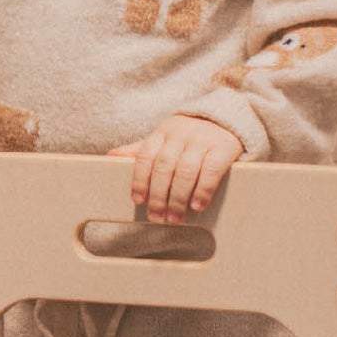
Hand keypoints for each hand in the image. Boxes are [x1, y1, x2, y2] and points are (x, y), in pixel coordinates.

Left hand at [112, 113, 242, 223]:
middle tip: (157, 217)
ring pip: (185, 171)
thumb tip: (111, 156)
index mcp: (162, 133)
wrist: (225, 118)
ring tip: (175, 218)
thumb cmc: (188, 135)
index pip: (146, 156)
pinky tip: (197, 206)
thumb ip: (140, 149)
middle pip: (164, 167)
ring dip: (178, 198)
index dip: (140, 180)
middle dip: (158, 195)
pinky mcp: (223, 148)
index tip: (138, 201)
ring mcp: (202, 141)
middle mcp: (180, 135)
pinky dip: (202, 190)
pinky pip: (211, 171)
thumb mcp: (164, 138)